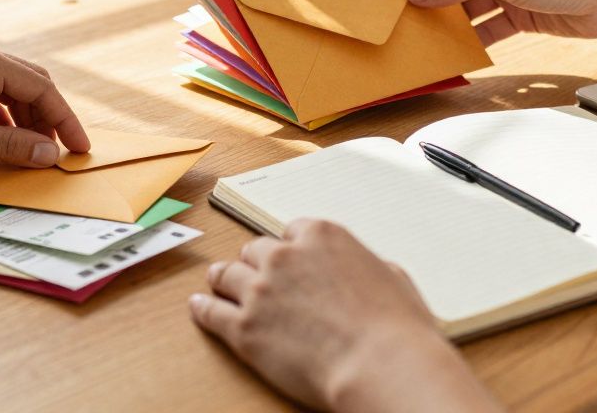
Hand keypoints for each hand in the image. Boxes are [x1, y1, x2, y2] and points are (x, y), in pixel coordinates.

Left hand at [0, 40, 89, 167]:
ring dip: (26, 122)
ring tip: (32, 153)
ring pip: (11, 93)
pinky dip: (3, 121)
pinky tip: (2, 144)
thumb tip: (49, 155)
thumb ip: (8, 145)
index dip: (65, 121)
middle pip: (31, 85)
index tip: (80, 150)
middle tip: (60, 153)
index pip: (42, 89)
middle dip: (49, 119)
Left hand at [190, 219, 494, 411]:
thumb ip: (363, 264)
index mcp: (321, 235)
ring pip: (227, 274)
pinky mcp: (244, 327)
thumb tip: (361, 271)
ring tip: (217, 283)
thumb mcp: (391, 276)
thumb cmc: (396, 328)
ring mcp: (260, 290)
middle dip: (257, 263)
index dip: (290, 248)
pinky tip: (199, 306)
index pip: (292, 231)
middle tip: (257, 275)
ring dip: (224, 279)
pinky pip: (211, 311)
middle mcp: (284, 255)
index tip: (288, 258)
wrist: (381, 365)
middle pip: (256, 250)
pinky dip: (203, 308)